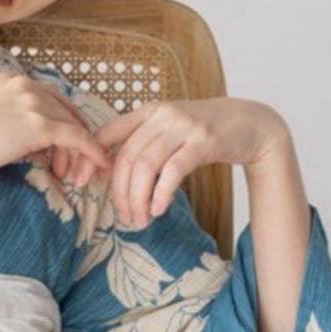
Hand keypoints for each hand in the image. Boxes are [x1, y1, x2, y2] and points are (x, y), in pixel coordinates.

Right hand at [0, 72, 112, 182]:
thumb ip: (6, 121)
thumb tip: (29, 144)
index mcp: (10, 81)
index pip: (49, 98)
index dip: (61, 122)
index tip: (63, 145)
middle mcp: (25, 85)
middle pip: (64, 110)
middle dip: (72, 138)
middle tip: (72, 165)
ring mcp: (33, 102)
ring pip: (72, 125)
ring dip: (79, 151)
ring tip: (77, 175)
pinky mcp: (39, 125)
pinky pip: (76, 138)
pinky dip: (91, 152)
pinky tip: (98, 166)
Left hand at [90, 97, 288, 227]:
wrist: (252, 124)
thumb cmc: (204, 132)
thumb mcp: (168, 129)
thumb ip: (142, 144)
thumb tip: (109, 175)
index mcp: (147, 111)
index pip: (107, 134)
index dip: (89, 159)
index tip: (78, 183)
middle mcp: (162, 115)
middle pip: (126, 158)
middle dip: (120, 193)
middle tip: (123, 217)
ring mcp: (183, 126)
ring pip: (146, 167)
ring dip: (138, 199)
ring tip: (139, 220)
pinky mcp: (204, 141)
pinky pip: (173, 171)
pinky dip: (161, 193)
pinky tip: (157, 210)